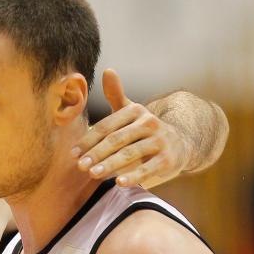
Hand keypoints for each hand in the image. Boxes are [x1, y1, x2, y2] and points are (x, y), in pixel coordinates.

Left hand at [72, 69, 190, 186]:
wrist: (181, 142)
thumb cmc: (145, 128)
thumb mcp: (131, 111)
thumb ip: (116, 94)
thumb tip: (107, 70)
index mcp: (136, 111)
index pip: (107, 126)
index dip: (88, 140)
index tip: (73, 153)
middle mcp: (149, 123)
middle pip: (117, 139)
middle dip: (97, 153)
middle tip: (80, 166)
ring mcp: (160, 141)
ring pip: (131, 153)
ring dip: (110, 164)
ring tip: (93, 174)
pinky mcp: (168, 159)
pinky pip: (149, 168)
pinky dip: (134, 176)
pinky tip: (119, 183)